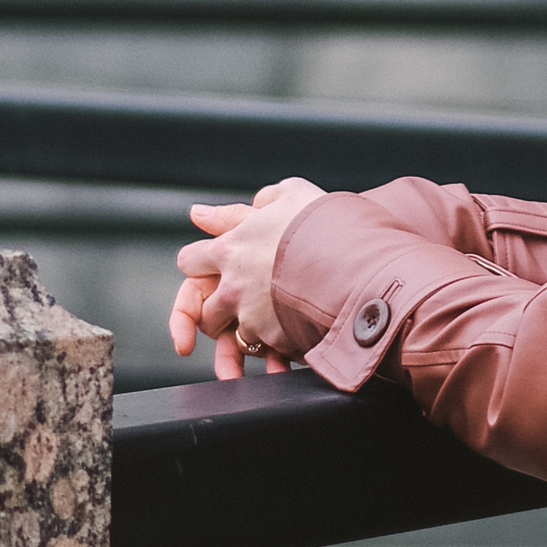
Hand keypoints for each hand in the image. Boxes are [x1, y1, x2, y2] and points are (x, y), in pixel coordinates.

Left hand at [169, 177, 323, 378]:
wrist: (357, 263)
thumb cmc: (327, 224)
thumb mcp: (294, 195)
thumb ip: (265, 200)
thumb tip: (250, 204)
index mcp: (231, 249)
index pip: (189, 261)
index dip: (198, 264)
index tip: (210, 267)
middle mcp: (233, 287)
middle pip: (203, 311)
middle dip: (217, 311)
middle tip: (240, 306)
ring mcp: (252, 318)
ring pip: (233, 338)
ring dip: (249, 335)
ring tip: (274, 325)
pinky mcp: (276, 341)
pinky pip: (268, 352)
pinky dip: (279, 349)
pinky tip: (298, 335)